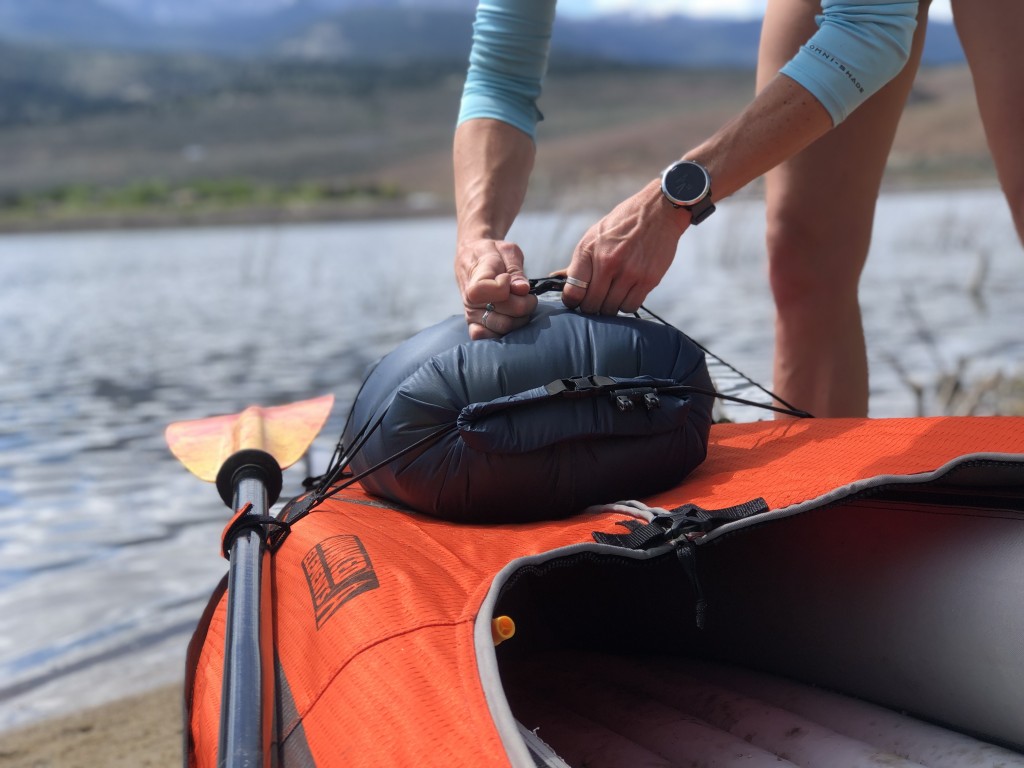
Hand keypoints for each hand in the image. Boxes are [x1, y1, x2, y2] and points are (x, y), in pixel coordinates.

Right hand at [456, 237, 537, 338]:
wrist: (472, 256)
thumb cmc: (491, 253)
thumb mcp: (507, 251)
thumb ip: (515, 270)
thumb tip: (522, 289)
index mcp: (475, 279)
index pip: (490, 291)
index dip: (505, 286)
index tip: (507, 276)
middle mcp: (470, 301)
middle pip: (505, 315)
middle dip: (524, 304)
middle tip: (526, 293)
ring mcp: (472, 315)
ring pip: (503, 328)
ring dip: (520, 318)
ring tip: (520, 304)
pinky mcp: (474, 324)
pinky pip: (486, 337)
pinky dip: (502, 332)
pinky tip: (510, 318)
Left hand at [561, 180, 688, 314]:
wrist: (658, 211)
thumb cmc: (621, 225)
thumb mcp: (593, 237)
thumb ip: (579, 262)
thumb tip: (557, 279)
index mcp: (590, 252)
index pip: (573, 292)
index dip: (572, 301)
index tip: (576, 300)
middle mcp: (609, 264)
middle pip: (591, 306)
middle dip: (591, 306)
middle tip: (595, 299)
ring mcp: (630, 274)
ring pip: (611, 309)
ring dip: (609, 306)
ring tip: (612, 294)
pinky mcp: (648, 280)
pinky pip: (631, 307)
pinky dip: (626, 304)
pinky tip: (626, 293)